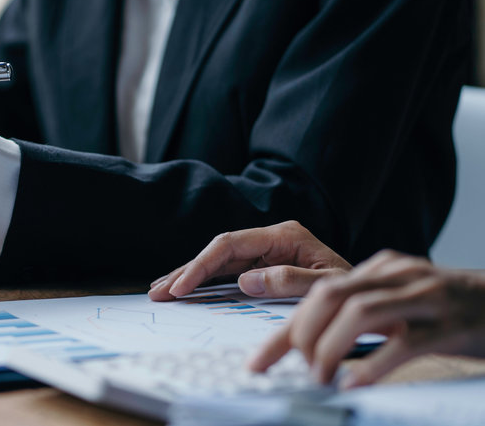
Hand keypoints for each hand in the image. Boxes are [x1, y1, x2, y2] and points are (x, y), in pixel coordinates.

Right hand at [148, 221, 351, 300]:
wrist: (377, 299)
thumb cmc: (357, 292)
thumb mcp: (329, 286)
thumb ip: (291, 281)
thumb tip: (245, 280)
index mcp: (285, 236)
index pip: (230, 245)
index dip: (201, 266)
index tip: (181, 287)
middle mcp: (271, 240)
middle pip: (217, 251)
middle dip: (186, 271)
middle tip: (158, 292)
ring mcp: (267, 253)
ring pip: (218, 262)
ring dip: (189, 277)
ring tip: (161, 291)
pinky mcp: (265, 268)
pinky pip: (228, 274)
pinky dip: (205, 283)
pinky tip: (186, 291)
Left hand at [250, 250, 484, 387]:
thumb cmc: (454, 311)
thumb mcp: (404, 303)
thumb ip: (364, 314)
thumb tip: (312, 345)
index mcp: (382, 269)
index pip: (317, 293)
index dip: (283, 330)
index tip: (257, 362)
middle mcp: (400, 276)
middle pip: (331, 295)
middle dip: (301, 334)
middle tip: (294, 368)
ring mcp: (427, 298)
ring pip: (361, 312)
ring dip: (330, 349)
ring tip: (319, 378)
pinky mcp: (451, 325)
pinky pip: (405, 342)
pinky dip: (374, 364)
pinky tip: (355, 383)